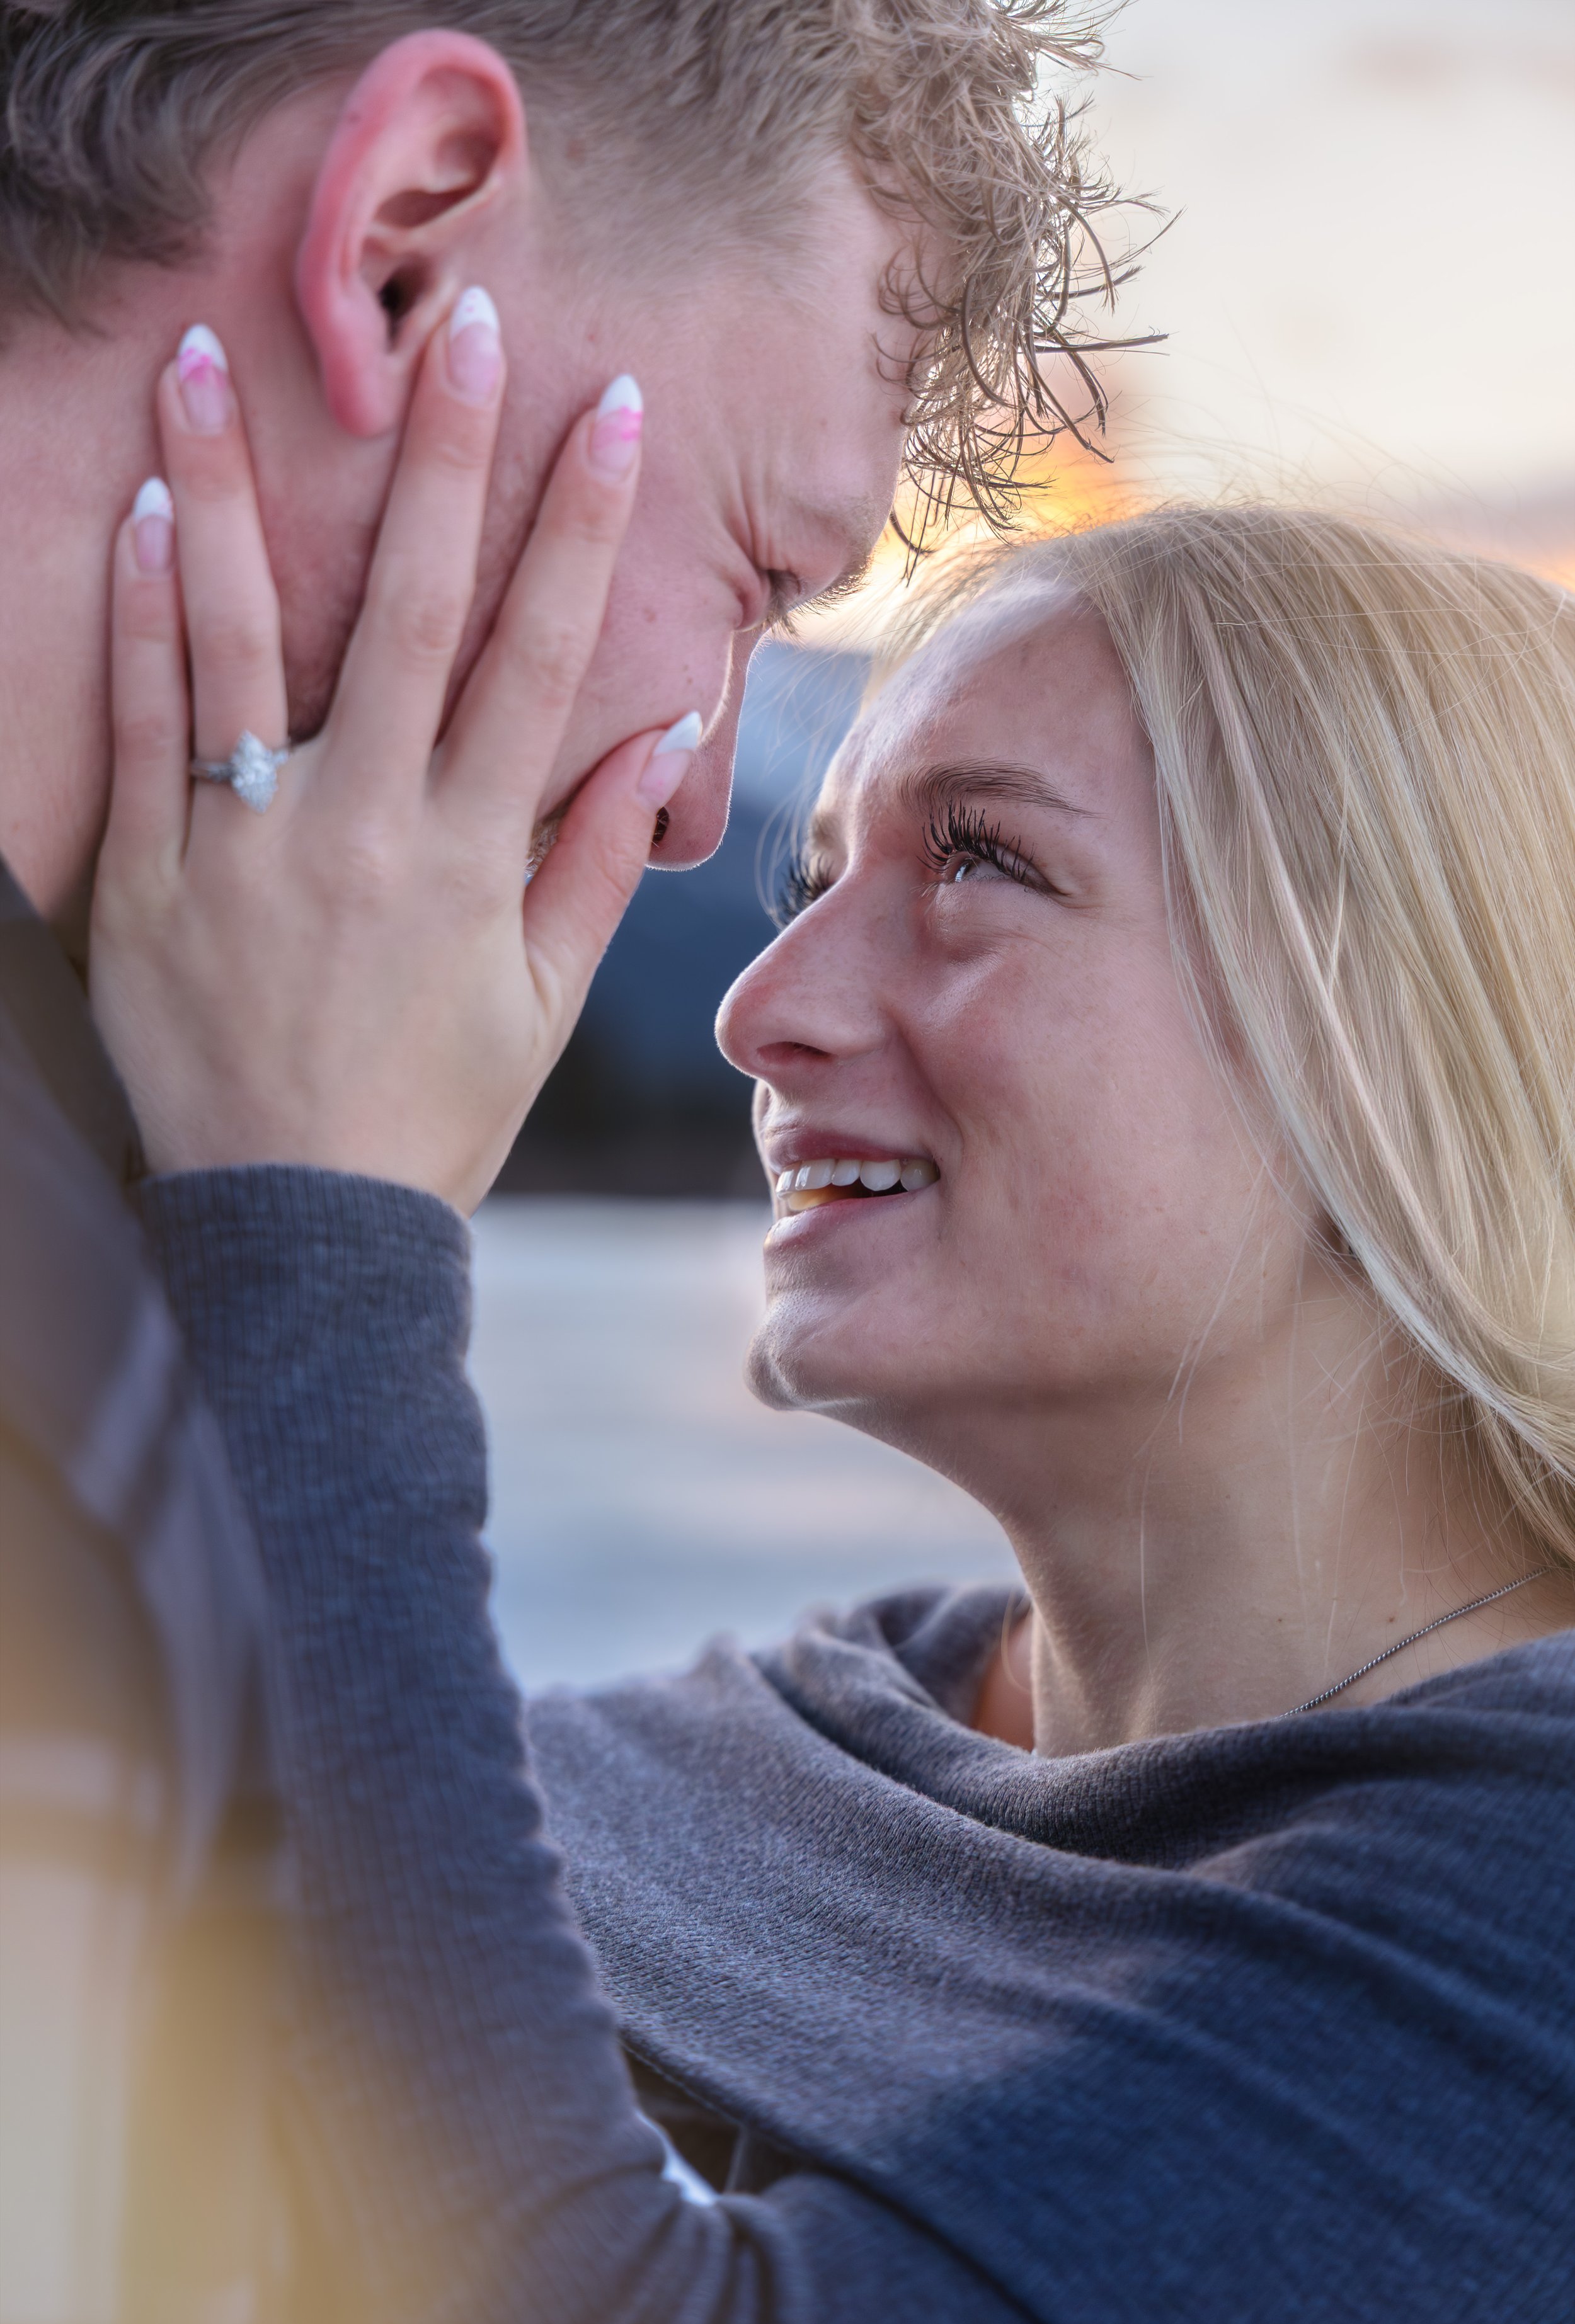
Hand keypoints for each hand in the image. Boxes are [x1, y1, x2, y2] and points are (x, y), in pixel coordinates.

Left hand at [91, 295, 697, 1214]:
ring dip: (233, 488)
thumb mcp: (541, 1004)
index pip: (540, 660)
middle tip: (459, 322)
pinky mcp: (154, 880)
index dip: (577, 529)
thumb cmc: (434, 1113)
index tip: (605, 409)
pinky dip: (146, 619)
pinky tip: (148, 518)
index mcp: (470, 859)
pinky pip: (147, 727)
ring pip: (245, 639)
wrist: (299, 1231)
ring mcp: (248, 847)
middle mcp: (364, 831)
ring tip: (208, 352)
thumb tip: (662, 737)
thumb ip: (595, 862)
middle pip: (414, 615)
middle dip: (445, 461)